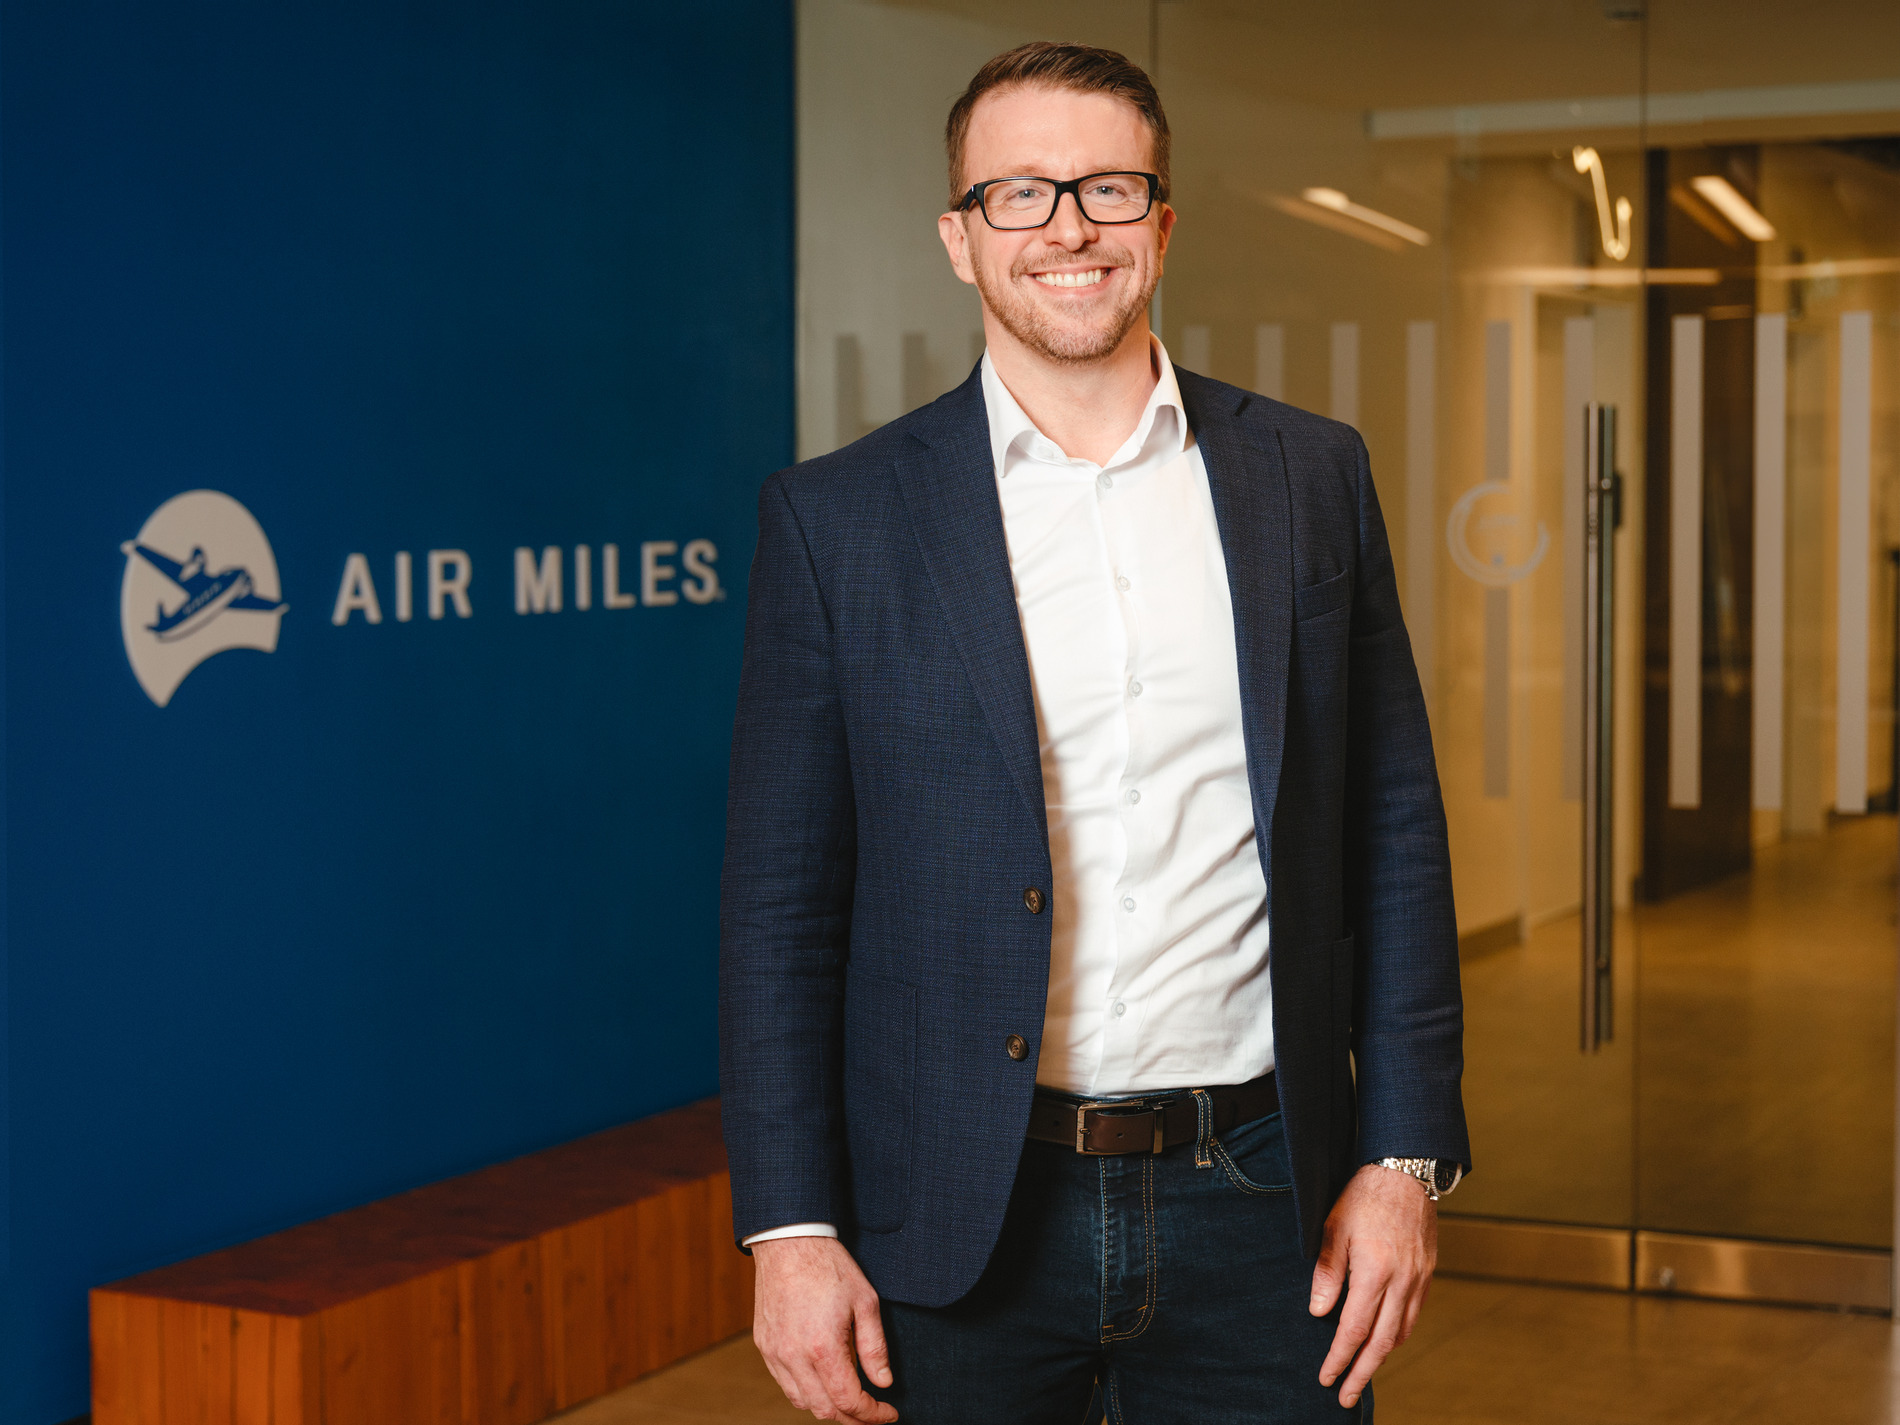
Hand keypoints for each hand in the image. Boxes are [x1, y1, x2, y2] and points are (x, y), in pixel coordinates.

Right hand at [751, 1236, 897, 1422]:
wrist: (788, 1241)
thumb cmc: (829, 1266)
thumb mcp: (865, 1302)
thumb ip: (874, 1347)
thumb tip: (883, 1382)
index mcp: (823, 1347)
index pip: (849, 1401)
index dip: (872, 1415)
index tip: (888, 1413)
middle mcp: (794, 1356)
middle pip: (824, 1409)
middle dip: (852, 1418)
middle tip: (872, 1411)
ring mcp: (775, 1353)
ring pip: (802, 1401)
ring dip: (828, 1406)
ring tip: (849, 1398)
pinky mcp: (764, 1346)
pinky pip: (785, 1383)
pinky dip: (806, 1391)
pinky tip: (822, 1380)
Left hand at [1308, 1162, 1436, 1408]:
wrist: (1406, 1170)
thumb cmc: (1364, 1195)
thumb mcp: (1334, 1227)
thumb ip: (1327, 1273)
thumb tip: (1319, 1314)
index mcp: (1375, 1271)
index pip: (1354, 1330)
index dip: (1339, 1358)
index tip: (1326, 1377)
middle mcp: (1402, 1281)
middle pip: (1382, 1343)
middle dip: (1362, 1373)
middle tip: (1346, 1397)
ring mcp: (1419, 1279)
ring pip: (1402, 1332)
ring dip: (1382, 1357)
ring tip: (1362, 1373)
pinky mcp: (1428, 1273)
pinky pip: (1414, 1315)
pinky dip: (1398, 1334)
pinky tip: (1385, 1340)